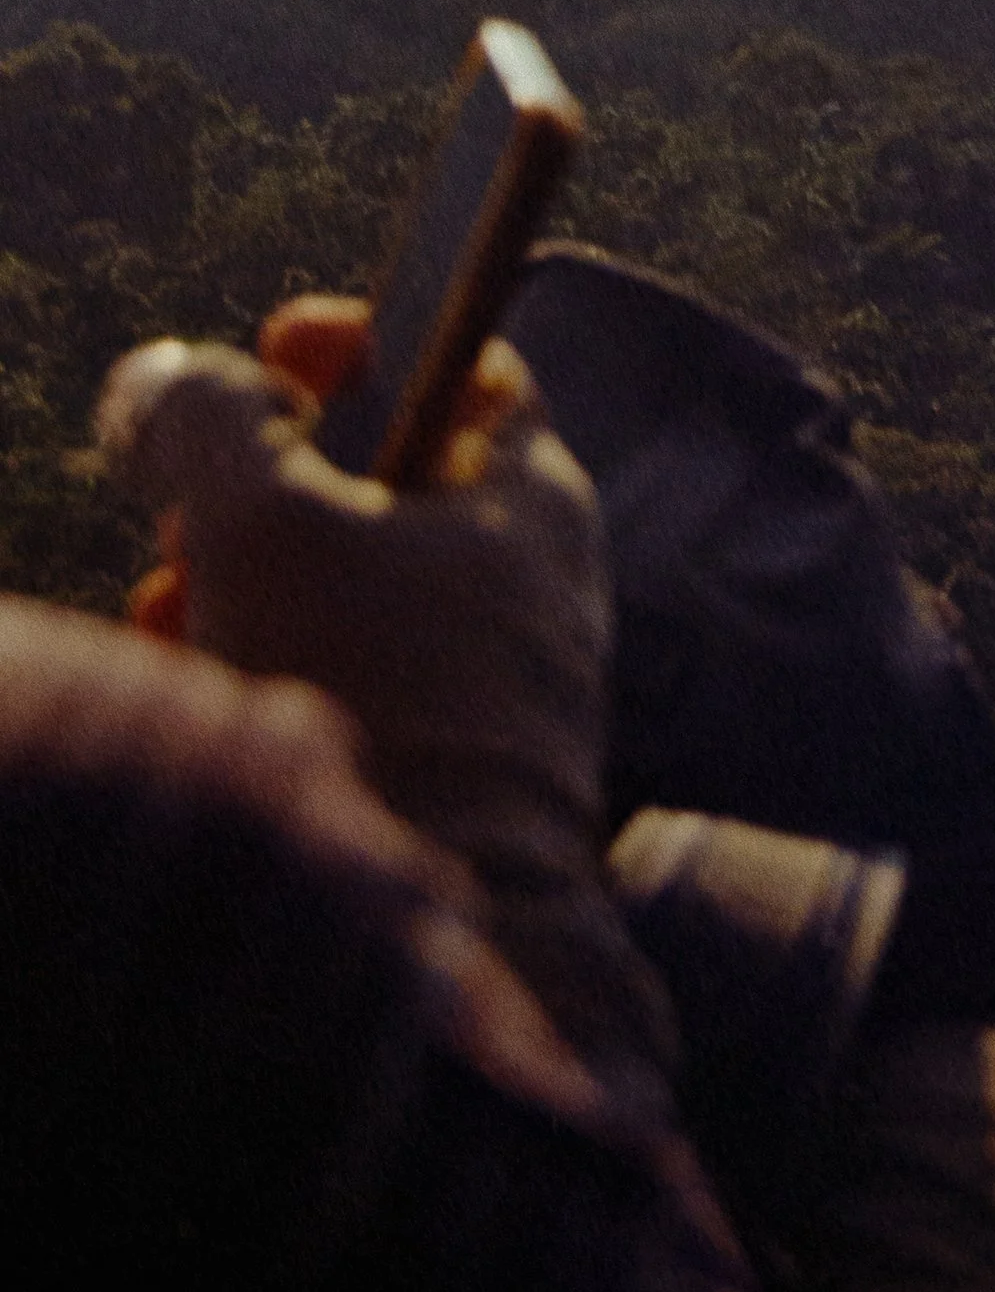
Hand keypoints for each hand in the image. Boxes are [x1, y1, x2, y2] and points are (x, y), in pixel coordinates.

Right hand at [97, 299, 672, 1106]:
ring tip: (177, 624)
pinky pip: (344, 696)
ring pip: (342, 598)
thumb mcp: (262, 518)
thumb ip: (203, 416)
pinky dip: (267, 684)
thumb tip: (166, 378)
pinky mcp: (446, 785)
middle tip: (185, 522)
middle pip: (375, 486)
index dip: (352, 344)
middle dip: (256, 493)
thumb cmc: (369, 701)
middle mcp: (529, 586)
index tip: (274, 358)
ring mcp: (490, 692)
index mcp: (532, 496)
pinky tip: (211, 711)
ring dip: (239, 593)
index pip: (462, 362)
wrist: (441, 947)